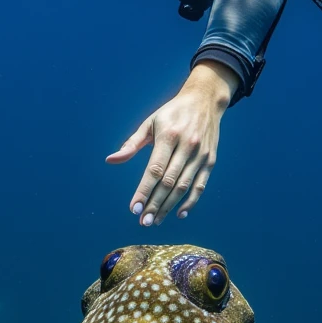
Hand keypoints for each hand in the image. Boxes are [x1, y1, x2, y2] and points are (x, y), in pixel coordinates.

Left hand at [106, 61, 239, 225]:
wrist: (205, 101)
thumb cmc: (172, 113)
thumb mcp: (150, 123)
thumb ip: (131, 144)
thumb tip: (111, 160)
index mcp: (169, 135)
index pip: (154, 170)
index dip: (144, 190)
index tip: (134, 208)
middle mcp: (187, 146)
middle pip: (168, 182)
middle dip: (155, 204)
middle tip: (143, 221)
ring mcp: (200, 154)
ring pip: (183, 186)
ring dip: (169, 206)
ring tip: (156, 220)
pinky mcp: (210, 160)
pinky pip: (200, 185)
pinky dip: (191, 201)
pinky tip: (179, 213)